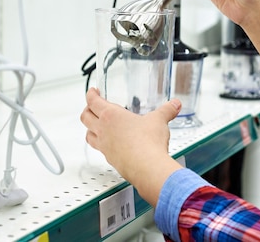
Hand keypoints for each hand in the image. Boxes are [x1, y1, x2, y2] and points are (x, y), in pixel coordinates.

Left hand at [80, 88, 183, 205]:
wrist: (148, 168)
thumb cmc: (148, 143)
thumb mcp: (159, 120)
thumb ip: (167, 110)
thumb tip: (174, 104)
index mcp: (111, 115)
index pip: (93, 101)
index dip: (91, 94)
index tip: (93, 91)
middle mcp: (103, 130)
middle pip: (85, 117)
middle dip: (86, 110)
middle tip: (91, 107)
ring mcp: (105, 146)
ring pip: (88, 135)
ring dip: (89, 129)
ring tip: (94, 127)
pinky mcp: (110, 160)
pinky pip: (100, 150)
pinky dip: (101, 145)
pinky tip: (110, 145)